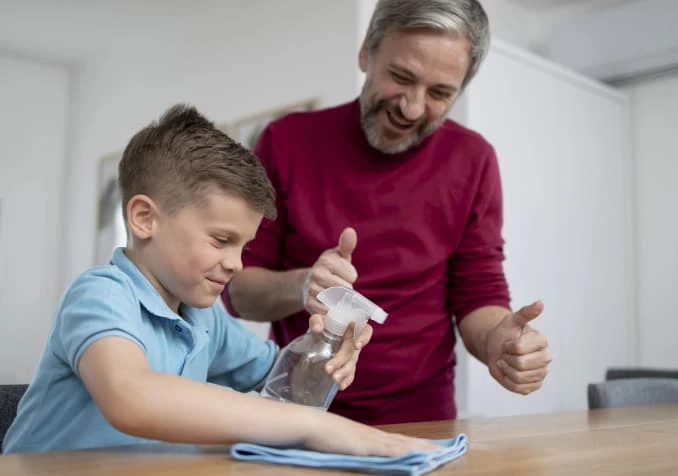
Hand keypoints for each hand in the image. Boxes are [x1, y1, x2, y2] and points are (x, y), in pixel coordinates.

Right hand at [301, 227, 357, 314]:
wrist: (306, 284)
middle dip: (347, 290)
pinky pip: (329, 311)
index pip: (352, 275)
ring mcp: (312, 290)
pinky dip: (332, 311)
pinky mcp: (309, 305)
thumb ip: (346, 245)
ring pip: (338, 301)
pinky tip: (330, 305)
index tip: (343, 275)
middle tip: (340, 287)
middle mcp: (316, 274)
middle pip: (346, 289)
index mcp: (326, 261)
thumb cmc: (329, 269)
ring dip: (341, 301)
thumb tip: (350, 231)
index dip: (350, 277)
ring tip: (335, 295)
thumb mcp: (338, 256)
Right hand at [306, 411, 438, 455]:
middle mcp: (374, 436)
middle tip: (446, 451)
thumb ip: (353, 447)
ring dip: (421, 450)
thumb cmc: (321, 433)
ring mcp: (369, 440)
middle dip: (426, 447)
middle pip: (405, 442)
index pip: (398, 441)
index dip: (415, 445)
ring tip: (439, 454)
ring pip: (401, 445)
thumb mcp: (341, 441)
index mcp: (369, 436)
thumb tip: (360, 451)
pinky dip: (402, 452)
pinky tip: (413, 455)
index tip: (431, 448)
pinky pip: (387, 450)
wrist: (310, 423)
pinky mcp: (363, 445)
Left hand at [308, 315, 372, 389]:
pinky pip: (350, 372)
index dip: (364, 338)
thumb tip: (317, 329)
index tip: (356, 346)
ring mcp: (351, 353)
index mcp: (353, 327)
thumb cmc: (323, 320)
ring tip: (334, 380)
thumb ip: (317, 320)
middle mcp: (355, 340)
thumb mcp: (318, 316)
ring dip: (344, 372)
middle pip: (353, 352)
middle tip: (328, 369)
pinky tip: (341, 386)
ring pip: (352, 364)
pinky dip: (347, 379)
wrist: (321, 327)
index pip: (366, 331)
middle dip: (342, 362)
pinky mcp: (346, 362)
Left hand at [486, 301, 551, 394]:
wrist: (496, 348)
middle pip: (520, 365)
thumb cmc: (505, 333)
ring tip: (508, 362)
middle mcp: (546, 358)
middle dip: (507, 358)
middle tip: (507, 353)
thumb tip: (540, 303)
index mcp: (542, 341)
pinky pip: (519, 389)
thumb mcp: (512, 320)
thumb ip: (526, 313)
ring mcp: (541, 373)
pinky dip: (509, 381)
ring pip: (519, 378)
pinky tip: (509, 372)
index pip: (519, 349)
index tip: (508, 342)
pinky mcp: (535, 385)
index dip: (508, 346)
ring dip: (507, 370)